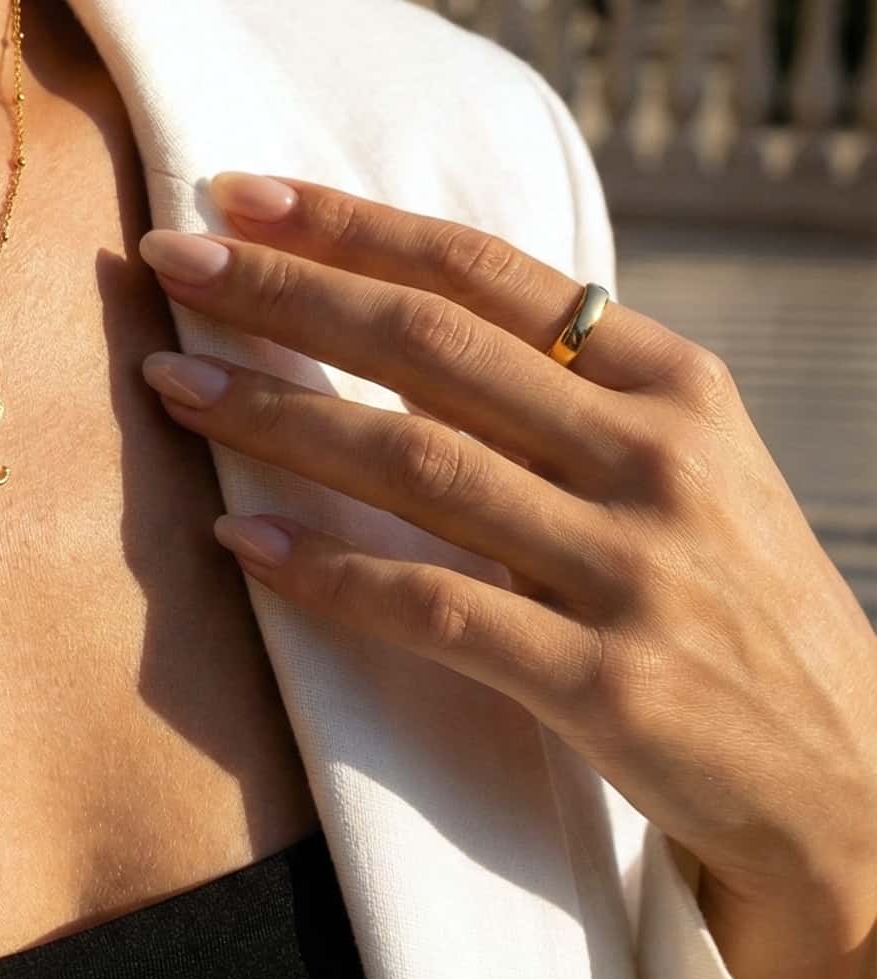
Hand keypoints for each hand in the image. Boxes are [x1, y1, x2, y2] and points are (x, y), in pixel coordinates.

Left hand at [137, 173, 876, 951]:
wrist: (851, 785)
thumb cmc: (731, 607)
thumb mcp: (685, 465)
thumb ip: (572, 389)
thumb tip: (402, 304)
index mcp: (674, 381)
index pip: (486, 271)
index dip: (352, 225)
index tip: (238, 193)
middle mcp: (656, 455)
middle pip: (429, 345)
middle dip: (283, 295)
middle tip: (169, 262)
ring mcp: (634, 567)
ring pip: (415, 462)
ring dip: (274, 419)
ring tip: (170, 387)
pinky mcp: (607, 681)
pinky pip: (435, 608)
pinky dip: (327, 572)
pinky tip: (242, 545)